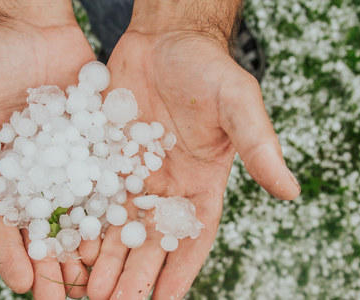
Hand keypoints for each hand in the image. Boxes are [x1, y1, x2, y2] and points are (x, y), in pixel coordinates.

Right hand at [0, 2, 94, 297]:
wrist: (30, 26)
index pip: (2, 223)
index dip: (12, 254)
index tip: (24, 286)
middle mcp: (35, 172)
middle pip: (43, 227)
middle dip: (52, 265)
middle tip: (66, 299)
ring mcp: (67, 160)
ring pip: (77, 212)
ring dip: (86, 246)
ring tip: (97, 279)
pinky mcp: (94, 144)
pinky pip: (104, 179)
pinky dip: (111, 207)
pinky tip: (121, 232)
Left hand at [85, 30, 300, 299]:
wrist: (166, 38)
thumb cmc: (208, 68)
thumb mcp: (238, 104)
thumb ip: (260, 147)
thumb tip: (291, 191)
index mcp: (202, 182)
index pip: (193, 236)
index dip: (179, 270)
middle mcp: (167, 185)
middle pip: (151, 240)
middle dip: (134, 275)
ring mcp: (134, 172)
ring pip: (118, 225)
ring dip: (104, 259)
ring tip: (87, 290)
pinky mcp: (106, 156)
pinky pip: (93, 195)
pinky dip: (82, 222)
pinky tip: (67, 245)